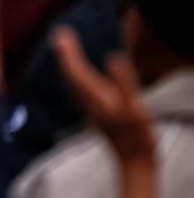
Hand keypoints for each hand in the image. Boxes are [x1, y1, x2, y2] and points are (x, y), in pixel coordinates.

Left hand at [54, 27, 155, 165]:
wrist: (134, 164)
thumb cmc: (137, 137)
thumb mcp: (135, 107)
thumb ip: (124, 83)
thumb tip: (113, 58)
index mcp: (96, 97)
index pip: (76, 70)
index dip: (68, 52)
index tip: (61, 33)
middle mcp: (89, 103)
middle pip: (71, 74)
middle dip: (66, 54)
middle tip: (60, 33)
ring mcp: (92, 109)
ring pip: (74, 83)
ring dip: (69, 64)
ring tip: (65, 49)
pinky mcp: (98, 114)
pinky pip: (81, 90)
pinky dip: (77, 76)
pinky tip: (80, 76)